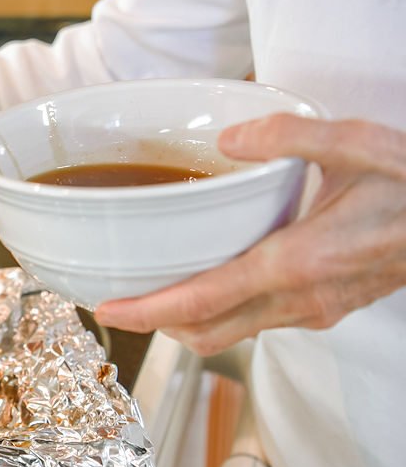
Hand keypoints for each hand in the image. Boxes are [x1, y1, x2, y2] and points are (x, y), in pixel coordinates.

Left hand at [94, 115, 405, 355]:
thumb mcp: (357, 144)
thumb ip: (288, 135)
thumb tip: (230, 137)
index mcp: (296, 263)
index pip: (204, 301)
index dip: (150, 312)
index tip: (110, 310)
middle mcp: (302, 299)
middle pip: (210, 331)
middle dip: (158, 324)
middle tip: (117, 304)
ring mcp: (318, 309)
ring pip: (237, 331)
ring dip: (191, 319)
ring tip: (153, 292)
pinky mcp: (330, 307)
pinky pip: (263, 321)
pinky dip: (226, 312)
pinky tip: (213, 281)